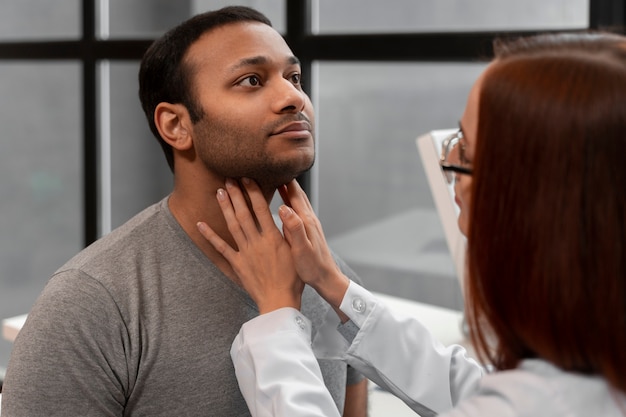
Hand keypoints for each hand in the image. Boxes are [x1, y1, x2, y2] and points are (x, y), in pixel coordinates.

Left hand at [196, 178, 303, 313]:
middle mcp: (257, 242)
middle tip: (229, 178)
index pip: (261, 209)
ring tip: (219, 192)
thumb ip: (291, 230)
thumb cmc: (293, 278)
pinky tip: (200, 224)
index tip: (247, 177)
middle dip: (236, 194)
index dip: (253, 191)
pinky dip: (210, 235)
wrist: (279, 300)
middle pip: (244, 213)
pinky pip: (221, 248)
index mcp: (273, 237)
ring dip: (225, 207)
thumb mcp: (298, 251)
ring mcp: (245, 252)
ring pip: (233, 225)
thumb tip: (287, 210)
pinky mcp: (237, 264)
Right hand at [277, 180, 349, 310]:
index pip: (294, 194)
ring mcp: (309, 224)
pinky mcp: (307, 231)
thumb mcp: (301, 249)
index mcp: (306, 221)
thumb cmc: (313, 267)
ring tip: (275, 181)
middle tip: (270, 170)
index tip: (270, 168)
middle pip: (297, 194)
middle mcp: (309, 219)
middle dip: (284, 181)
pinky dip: (289, 203)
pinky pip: (297, 211)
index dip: (283, 180)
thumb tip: (283, 207)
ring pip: (298, 201)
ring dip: (287, 191)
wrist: (326, 278)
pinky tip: (283, 206)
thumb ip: (294, 228)